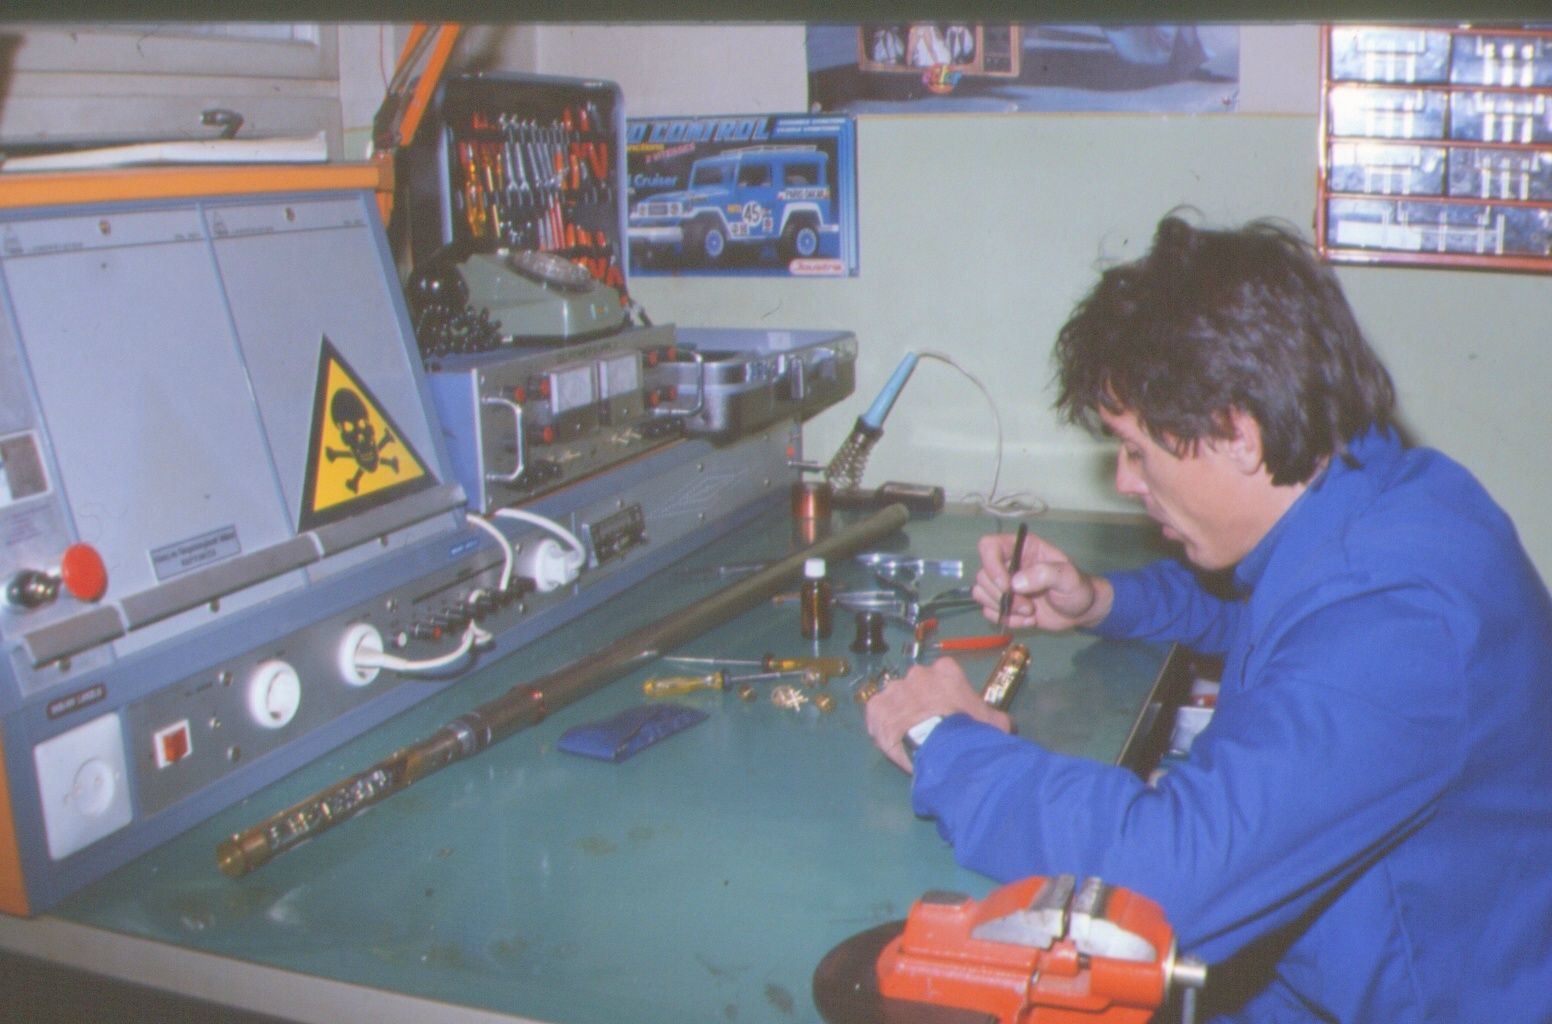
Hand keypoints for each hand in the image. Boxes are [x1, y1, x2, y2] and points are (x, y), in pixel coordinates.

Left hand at [864, 658, 1011, 772]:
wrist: (943, 748)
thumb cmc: (970, 730)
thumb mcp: (995, 722)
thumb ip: (996, 717)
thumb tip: (1003, 722)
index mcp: (945, 669)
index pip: (943, 676)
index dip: (945, 695)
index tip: (948, 712)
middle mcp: (916, 673)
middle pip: (917, 686)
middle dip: (921, 702)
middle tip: (929, 725)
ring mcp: (894, 689)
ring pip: (896, 699)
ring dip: (901, 713)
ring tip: (910, 735)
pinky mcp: (876, 707)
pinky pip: (877, 715)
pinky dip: (882, 725)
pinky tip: (892, 740)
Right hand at [972, 531, 1112, 631]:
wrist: (1081, 611)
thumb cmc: (1077, 588)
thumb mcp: (1068, 577)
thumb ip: (1045, 574)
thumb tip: (1015, 583)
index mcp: (1021, 548)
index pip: (989, 546)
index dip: (991, 565)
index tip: (1008, 586)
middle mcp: (1008, 564)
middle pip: (983, 576)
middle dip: (1003, 596)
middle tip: (1029, 606)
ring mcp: (1004, 584)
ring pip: (981, 594)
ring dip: (1004, 610)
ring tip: (1030, 613)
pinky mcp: (1004, 604)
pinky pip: (989, 612)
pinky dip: (1006, 620)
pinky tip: (1028, 620)